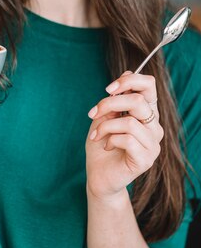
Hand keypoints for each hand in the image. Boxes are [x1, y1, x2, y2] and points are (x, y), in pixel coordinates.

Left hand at [85, 71, 163, 199]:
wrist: (98, 174)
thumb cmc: (101, 143)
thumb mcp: (105, 115)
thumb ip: (117, 97)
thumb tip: (128, 72)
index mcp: (146, 112)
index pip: (149, 85)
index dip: (129, 81)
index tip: (108, 88)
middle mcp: (154, 126)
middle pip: (138, 101)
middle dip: (109, 103)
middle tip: (93, 113)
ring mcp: (153, 144)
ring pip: (130, 122)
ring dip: (106, 126)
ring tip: (96, 135)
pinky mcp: (146, 159)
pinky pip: (127, 140)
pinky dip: (110, 140)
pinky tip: (106, 146)